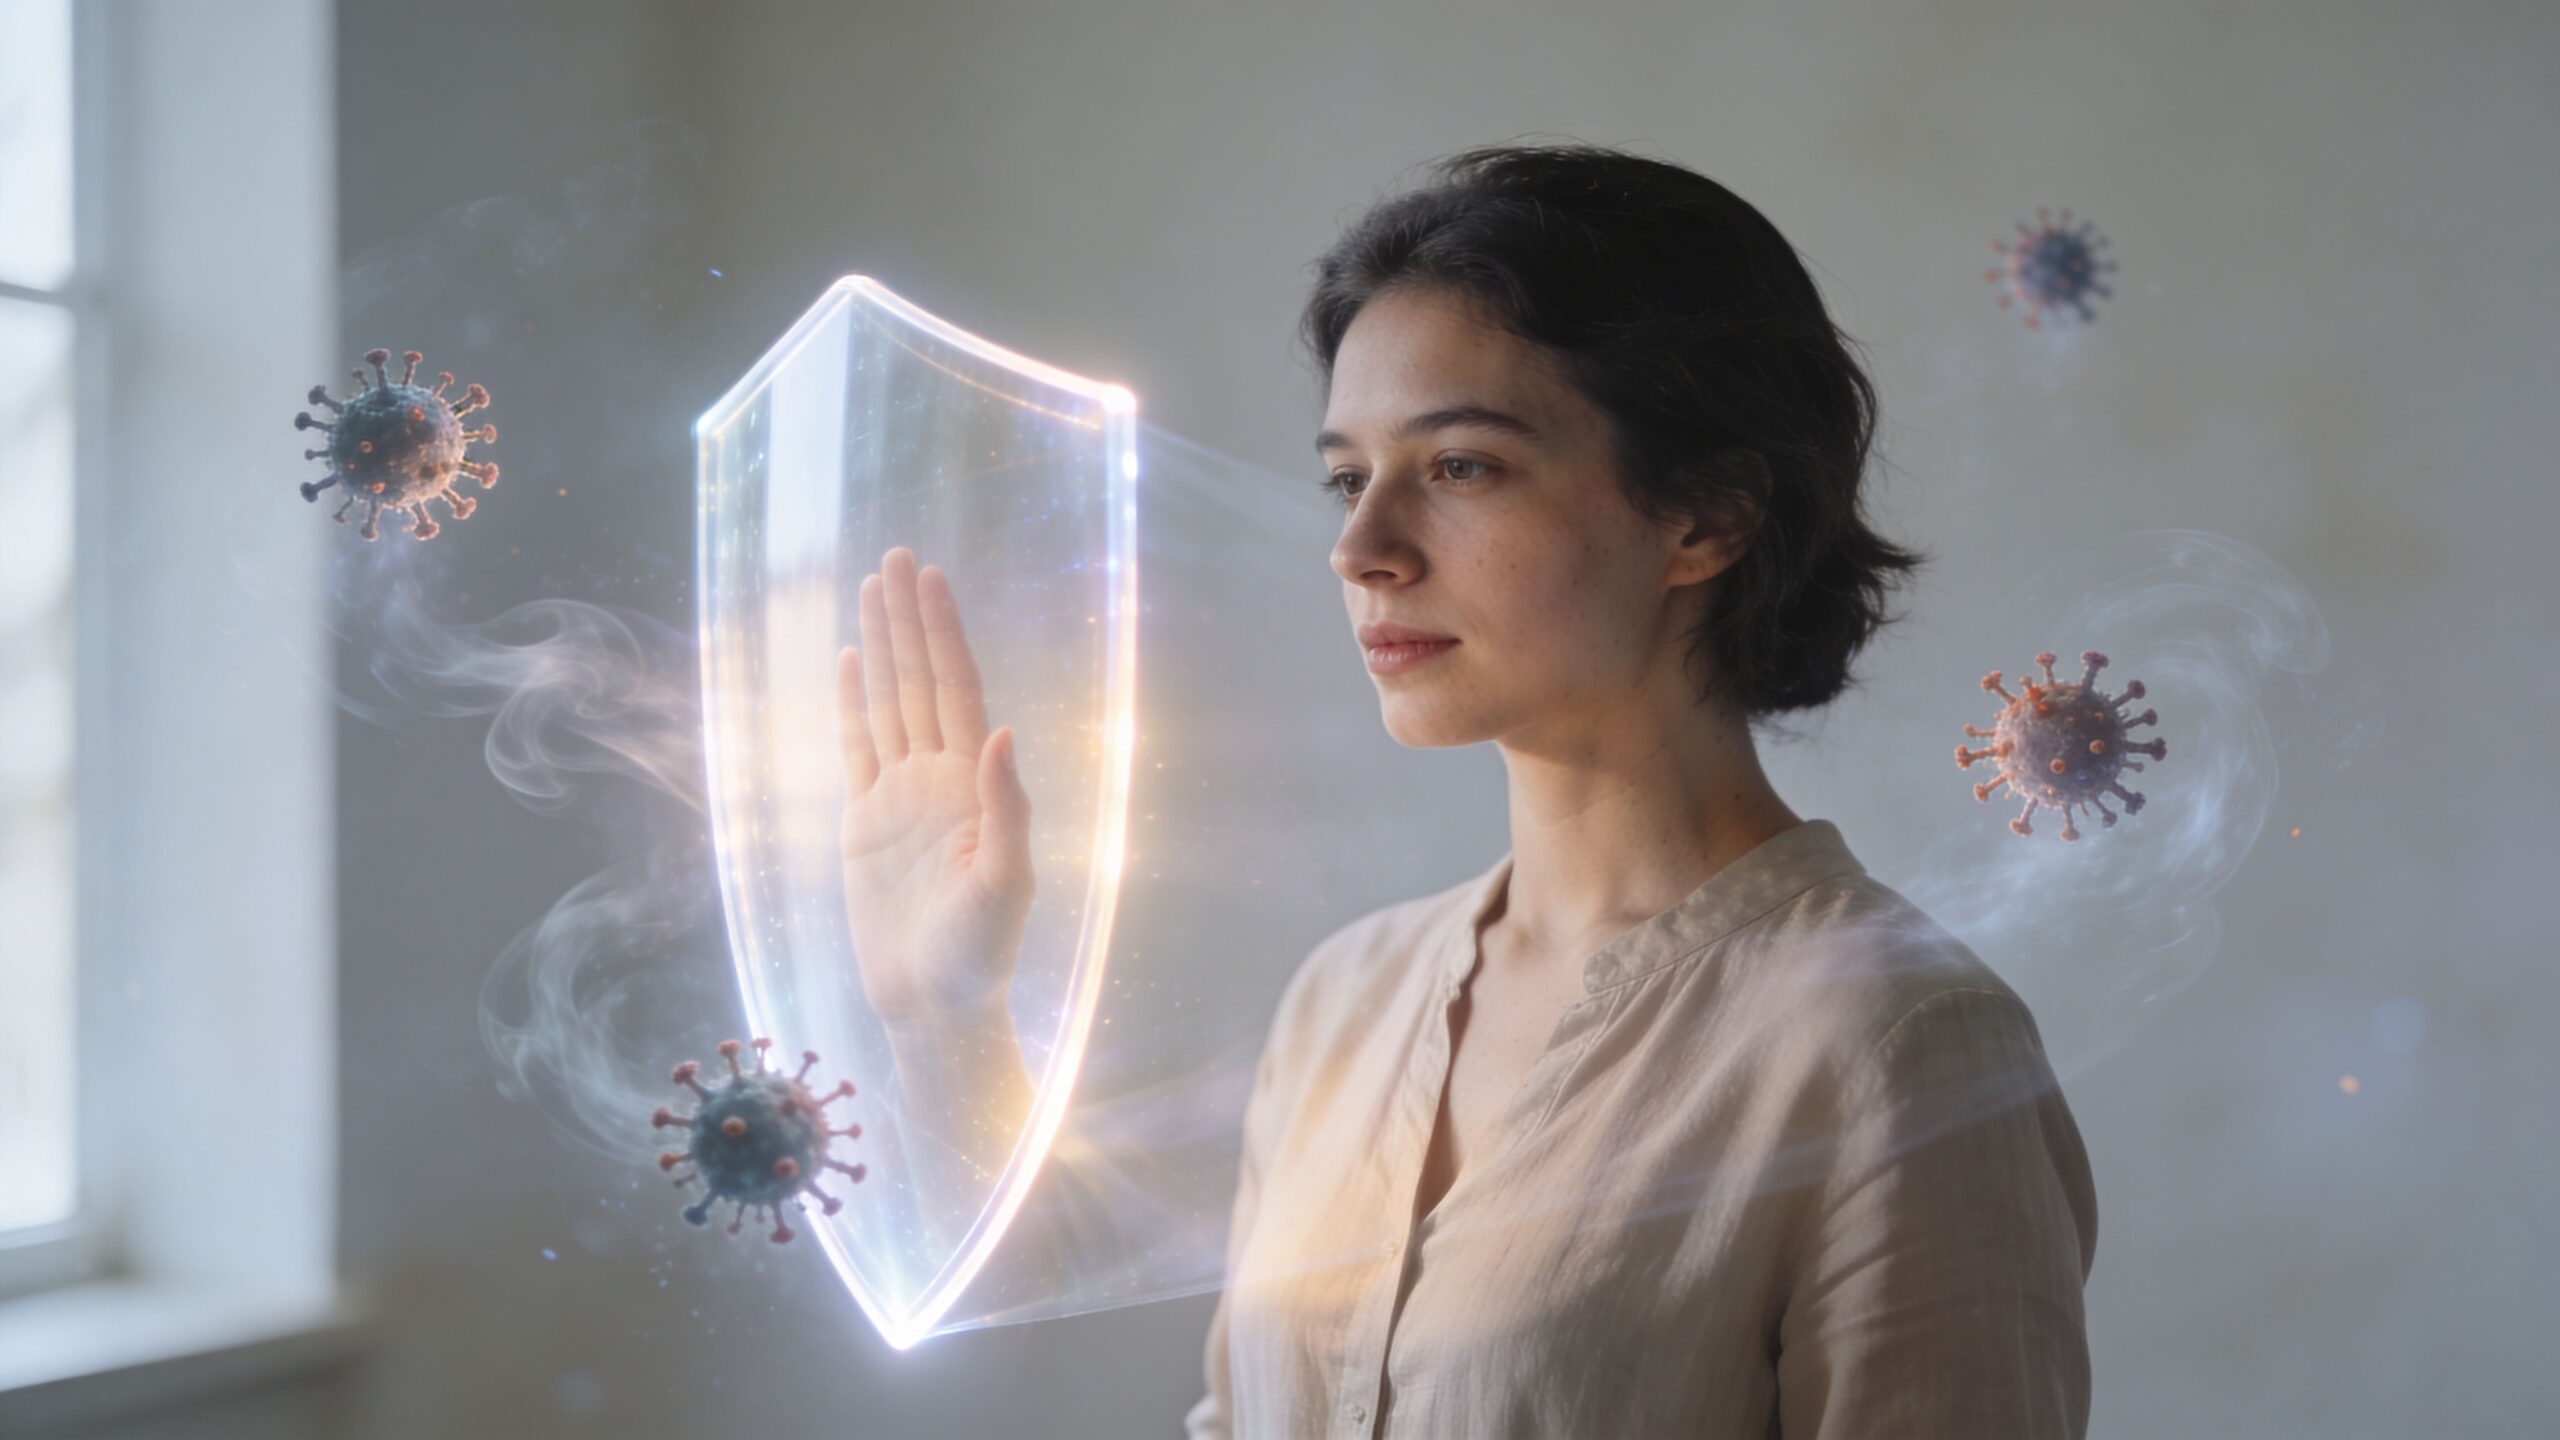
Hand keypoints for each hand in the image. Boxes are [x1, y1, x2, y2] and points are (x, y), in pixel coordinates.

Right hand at [837, 547, 1035, 1035]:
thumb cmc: (981, 952)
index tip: (930, 578)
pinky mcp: (864, 823)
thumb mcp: (1006, 882)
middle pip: (920, 681)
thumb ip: (1005, 807)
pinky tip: (851, 661)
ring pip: (887, 703)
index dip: (943, 633)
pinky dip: (852, 703)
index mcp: (975, 783)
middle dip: (909, 619)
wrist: (934, 1006)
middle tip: (897, 556)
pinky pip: (854, 749)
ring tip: (870, 587)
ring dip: (881, 646)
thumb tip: (1000, 732)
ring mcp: (899, 797)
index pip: (957, 689)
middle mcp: (938, 778)